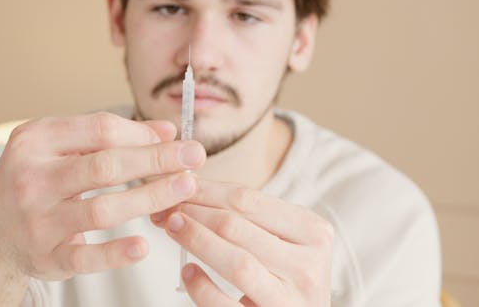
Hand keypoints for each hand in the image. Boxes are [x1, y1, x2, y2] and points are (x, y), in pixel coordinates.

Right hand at [0, 112, 205, 305]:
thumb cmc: (34, 181)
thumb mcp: (58, 147)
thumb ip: (107, 136)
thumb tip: (165, 131)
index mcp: (35, 141)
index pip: (99, 130)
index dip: (142, 134)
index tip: (174, 138)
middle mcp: (31, 178)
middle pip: (105, 165)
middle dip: (156, 160)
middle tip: (194, 156)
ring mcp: (37, 220)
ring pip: (101, 209)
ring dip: (149, 198)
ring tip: (184, 189)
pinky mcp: (45, 256)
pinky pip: (85, 256)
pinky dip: (115, 253)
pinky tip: (143, 246)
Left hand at [151, 178, 332, 305]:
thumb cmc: (285, 275)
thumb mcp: (281, 240)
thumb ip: (247, 216)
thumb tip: (188, 188)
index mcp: (313, 231)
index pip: (248, 200)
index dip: (205, 190)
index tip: (175, 184)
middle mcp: (308, 265)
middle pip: (237, 227)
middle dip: (194, 213)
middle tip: (165, 208)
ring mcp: (292, 299)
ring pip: (237, 263)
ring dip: (196, 240)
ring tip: (171, 227)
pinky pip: (226, 304)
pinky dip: (202, 286)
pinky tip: (187, 271)